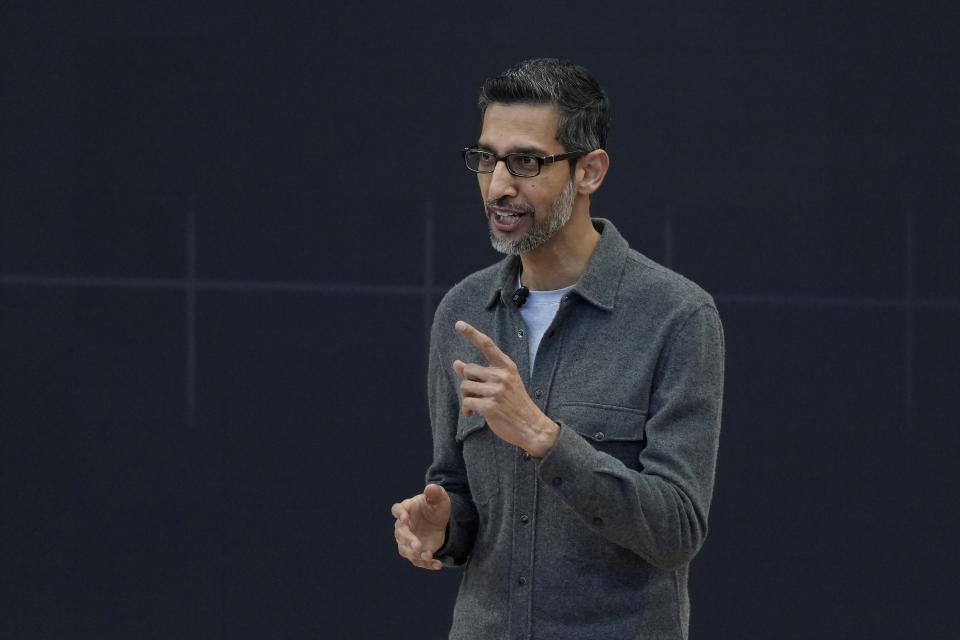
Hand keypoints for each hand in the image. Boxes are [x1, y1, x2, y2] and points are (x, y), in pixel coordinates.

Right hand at [391, 484, 450, 570]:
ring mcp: (408, 540)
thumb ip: (435, 493)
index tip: (405, 518)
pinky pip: (418, 560)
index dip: (399, 514)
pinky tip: (438, 564)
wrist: (441, 522)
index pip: (397, 510)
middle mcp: (403, 525)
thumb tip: (430, 487)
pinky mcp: (416, 551)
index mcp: (406, 509)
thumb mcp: (440, 499)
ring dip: (415, 554)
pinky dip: (427, 564)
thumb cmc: (436, 507)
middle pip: (400, 534)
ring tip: (428, 556)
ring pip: (405, 550)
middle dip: (408, 540)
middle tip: (418, 546)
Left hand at [453, 320, 558, 456]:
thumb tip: (457, 363)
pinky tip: (473, 414)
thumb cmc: (515, 404)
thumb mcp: (502, 384)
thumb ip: (480, 373)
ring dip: (466, 397)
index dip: (472, 334)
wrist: (531, 427)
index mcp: (507, 367)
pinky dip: (466, 409)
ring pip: (465, 386)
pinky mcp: (490, 407)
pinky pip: (466, 402)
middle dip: (467, 383)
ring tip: (476, 405)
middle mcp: (502, 376)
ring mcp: (497, 391)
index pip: (487, 345)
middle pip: (469, 370)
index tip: (458, 324)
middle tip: (475, 394)